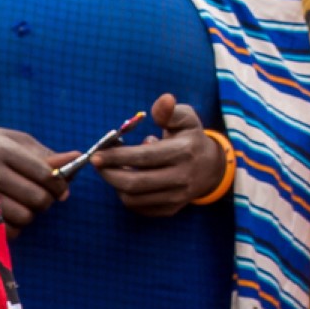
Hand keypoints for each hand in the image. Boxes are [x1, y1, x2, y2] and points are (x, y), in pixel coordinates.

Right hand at [0, 126, 74, 238]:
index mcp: (3, 151)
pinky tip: (8, 214)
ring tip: (20, 202)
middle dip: (46, 199)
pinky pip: (7, 232)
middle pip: (38, 199)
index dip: (60, 185)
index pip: (47, 175)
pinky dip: (14, 227)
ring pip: (25, 217)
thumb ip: (45, 153)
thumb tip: (76, 157)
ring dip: (30, 213)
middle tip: (39, 194)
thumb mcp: (14, 141)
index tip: (60, 188)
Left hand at [93, 93, 227, 217]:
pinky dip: (126, 196)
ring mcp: (177, 196)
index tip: (97, 154)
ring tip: (114, 170)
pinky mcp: (170, 209)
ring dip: (116, 185)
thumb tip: (164, 99)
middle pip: (135, 183)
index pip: (144, 158)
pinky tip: (127, 181)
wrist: (212, 168)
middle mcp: (182, 177)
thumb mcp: (185, 119)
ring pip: (134, 198)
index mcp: (184, 152)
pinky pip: (139, 207)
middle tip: (97, 163)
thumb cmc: (191, 138)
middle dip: (109, 174)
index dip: (117, 157)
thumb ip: (169, 111)